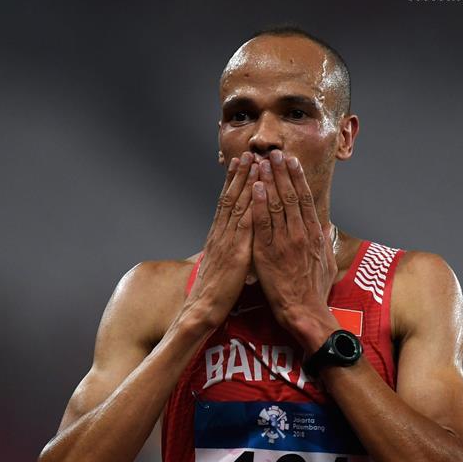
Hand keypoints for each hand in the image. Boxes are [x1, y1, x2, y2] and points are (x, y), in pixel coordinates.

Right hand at [183, 152, 258, 330]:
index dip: (233, 182)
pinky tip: (259, 192)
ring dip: (247, 182)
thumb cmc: (214, 291)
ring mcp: (228, 241)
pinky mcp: (236, 252)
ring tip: (254, 162)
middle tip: (248, 153)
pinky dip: (253, 205)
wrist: (203, 308)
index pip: (226, 203)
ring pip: (238, 205)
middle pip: (231, 197)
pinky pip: (246, 224)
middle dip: (240, 174)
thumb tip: (233, 242)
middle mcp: (221, 233)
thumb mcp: (221, 264)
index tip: (239, 164)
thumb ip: (227, 250)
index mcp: (218, 236)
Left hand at [251, 150, 339, 351]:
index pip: (305, 199)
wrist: (304, 311)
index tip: (292, 162)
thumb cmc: (314, 291)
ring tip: (263, 162)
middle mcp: (300, 233)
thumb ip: (323, 241)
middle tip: (275, 153)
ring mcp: (284, 242)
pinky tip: (256, 188)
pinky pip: (262, 224)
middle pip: (291, 196)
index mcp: (313, 234)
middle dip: (283, 172)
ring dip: (270, 181)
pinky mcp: (268, 252)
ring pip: (277, 205)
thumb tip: (324, 226)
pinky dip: (259, 204)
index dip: (297, 179)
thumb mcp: (325, 262)